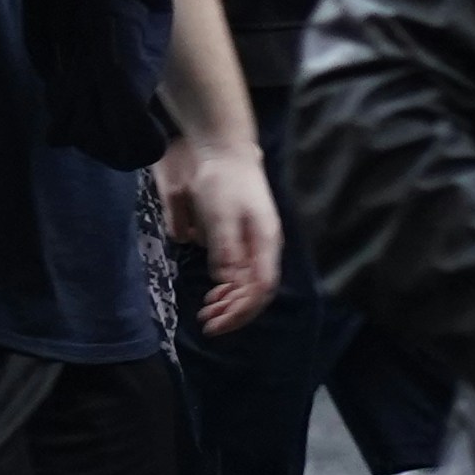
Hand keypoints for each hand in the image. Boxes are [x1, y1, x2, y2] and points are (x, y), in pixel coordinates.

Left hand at [159, 122, 282, 334]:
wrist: (224, 150)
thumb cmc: (223, 179)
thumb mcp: (220, 213)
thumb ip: (225, 247)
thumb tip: (227, 280)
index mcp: (265, 241)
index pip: (260, 288)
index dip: (241, 310)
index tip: (217, 323)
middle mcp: (266, 247)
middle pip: (257, 292)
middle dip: (234, 312)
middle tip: (207, 324)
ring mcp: (257, 244)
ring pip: (249, 284)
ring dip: (230, 302)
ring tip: (207, 313)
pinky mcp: (246, 239)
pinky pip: (242, 272)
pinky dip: (228, 287)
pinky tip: (215, 293)